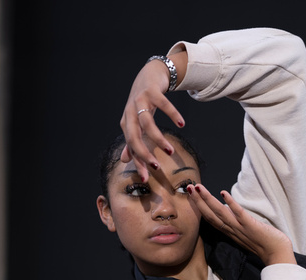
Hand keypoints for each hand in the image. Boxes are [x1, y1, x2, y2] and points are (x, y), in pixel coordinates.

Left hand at [119, 52, 186, 180]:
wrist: (149, 75)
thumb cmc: (143, 103)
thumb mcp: (136, 122)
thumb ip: (132, 141)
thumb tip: (124, 160)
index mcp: (127, 123)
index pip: (131, 147)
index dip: (138, 163)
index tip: (147, 179)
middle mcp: (130, 113)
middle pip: (134, 136)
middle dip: (144, 153)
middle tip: (157, 167)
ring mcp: (140, 101)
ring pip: (147, 123)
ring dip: (158, 138)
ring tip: (170, 151)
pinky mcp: (152, 91)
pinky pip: (163, 104)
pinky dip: (172, 114)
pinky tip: (181, 124)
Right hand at [189, 184, 295, 265]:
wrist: (277, 254)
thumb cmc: (265, 244)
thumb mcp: (245, 233)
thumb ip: (237, 224)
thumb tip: (230, 212)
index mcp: (230, 232)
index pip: (211, 219)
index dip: (200, 207)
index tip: (192, 196)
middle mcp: (232, 230)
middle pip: (210, 215)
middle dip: (198, 201)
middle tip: (188, 188)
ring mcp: (240, 227)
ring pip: (220, 213)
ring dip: (208, 200)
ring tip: (198, 188)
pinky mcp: (250, 225)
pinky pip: (238, 213)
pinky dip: (230, 203)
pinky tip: (223, 193)